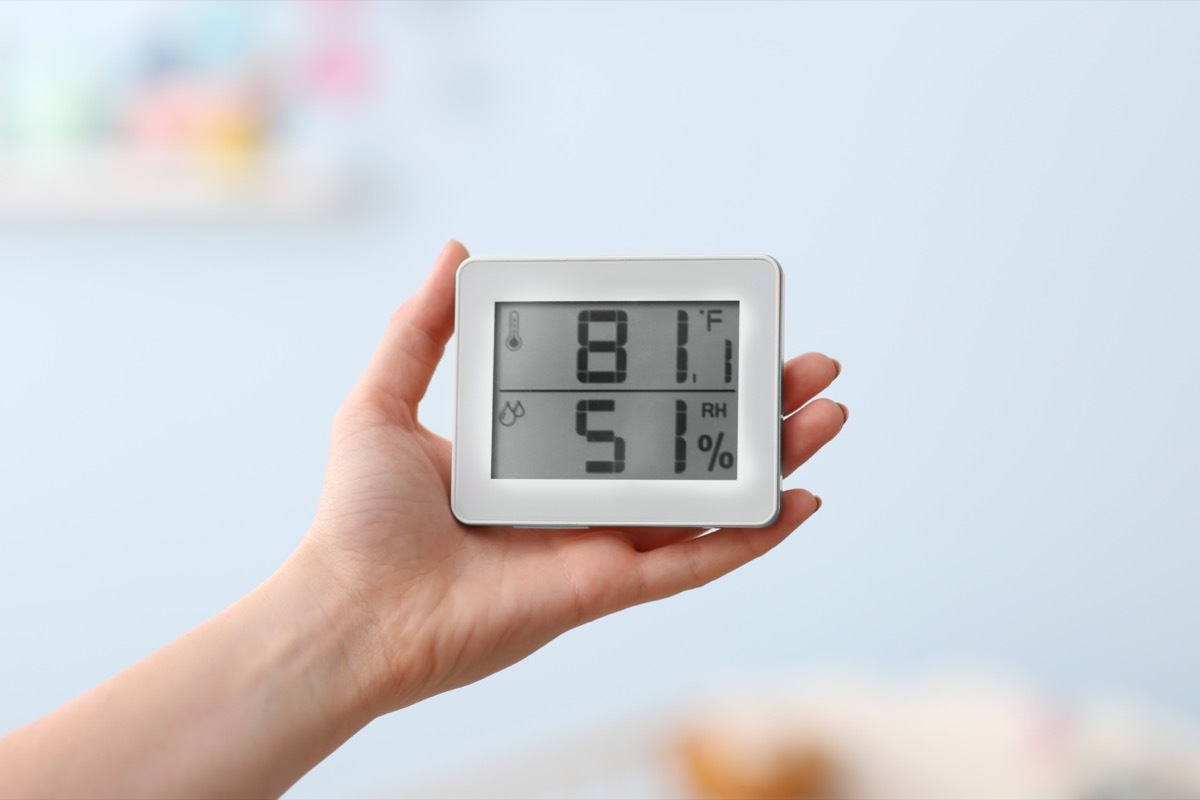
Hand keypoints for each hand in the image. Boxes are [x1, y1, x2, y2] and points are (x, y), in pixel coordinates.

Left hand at [300, 241, 846, 716]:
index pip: (635, 410)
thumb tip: (456, 249)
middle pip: (692, 451)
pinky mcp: (608, 586)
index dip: (689, 374)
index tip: (729, 334)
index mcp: (542, 457)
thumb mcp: (386, 400)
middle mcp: (583, 500)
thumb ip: (422, 328)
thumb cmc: (358, 519)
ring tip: (828, 416)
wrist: (348, 609)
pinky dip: (752, 536)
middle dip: (757, 409)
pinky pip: (695, 562)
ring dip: (775, 462)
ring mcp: (602, 544)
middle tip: (809, 369)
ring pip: (711, 502)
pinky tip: (797, 500)